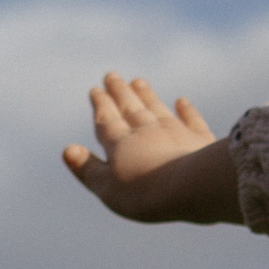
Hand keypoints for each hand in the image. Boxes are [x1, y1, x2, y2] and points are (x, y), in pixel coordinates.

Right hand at [62, 73, 243, 224]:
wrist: (191, 187)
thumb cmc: (144, 193)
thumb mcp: (107, 188)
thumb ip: (88, 169)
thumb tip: (68, 150)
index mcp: (120, 144)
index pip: (107, 120)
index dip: (101, 105)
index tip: (96, 90)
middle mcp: (146, 131)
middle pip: (130, 108)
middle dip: (119, 92)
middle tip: (112, 75)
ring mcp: (175, 132)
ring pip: (157, 108)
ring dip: (146, 94)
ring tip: (138, 81)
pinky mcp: (200, 140)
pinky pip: (191, 120)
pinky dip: (186, 110)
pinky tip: (181, 101)